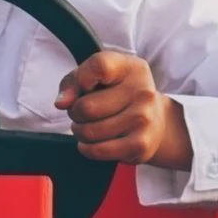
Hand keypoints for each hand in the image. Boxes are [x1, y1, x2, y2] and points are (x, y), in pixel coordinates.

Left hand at [57, 52, 194, 168]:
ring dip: (80, 132)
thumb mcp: (98, 77)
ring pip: (90, 132)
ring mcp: (143, 119)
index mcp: (132, 68)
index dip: (81, 78)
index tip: (84, 86)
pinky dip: (87, 149)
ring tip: (87, 127)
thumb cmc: (118, 94)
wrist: (155, 121)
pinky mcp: (141, 144)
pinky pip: (98, 151)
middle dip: (75, 113)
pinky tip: (91, 142)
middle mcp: (142, 91)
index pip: (99, 66)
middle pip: (86, 107)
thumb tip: (62, 103)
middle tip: (81, 113)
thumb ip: (74, 82)